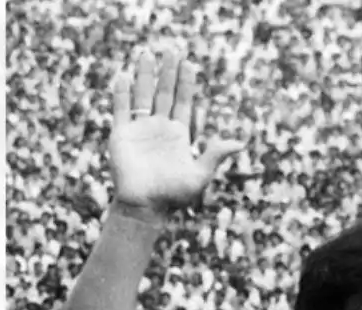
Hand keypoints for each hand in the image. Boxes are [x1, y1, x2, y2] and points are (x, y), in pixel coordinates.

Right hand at [107, 48, 244, 218]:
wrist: (145, 207)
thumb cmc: (174, 196)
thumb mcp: (199, 175)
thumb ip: (215, 155)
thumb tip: (240, 143)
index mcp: (179, 136)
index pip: (185, 103)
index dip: (187, 83)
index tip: (189, 63)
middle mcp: (160, 129)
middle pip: (164, 94)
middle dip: (168, 73)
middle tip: (171, 50)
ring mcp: (140, 130)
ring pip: (142, 96)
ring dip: (144, 75)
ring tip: (147, 53)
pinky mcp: (121, 135)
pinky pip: (121, 109)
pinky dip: (121, 93)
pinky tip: (124, 76)